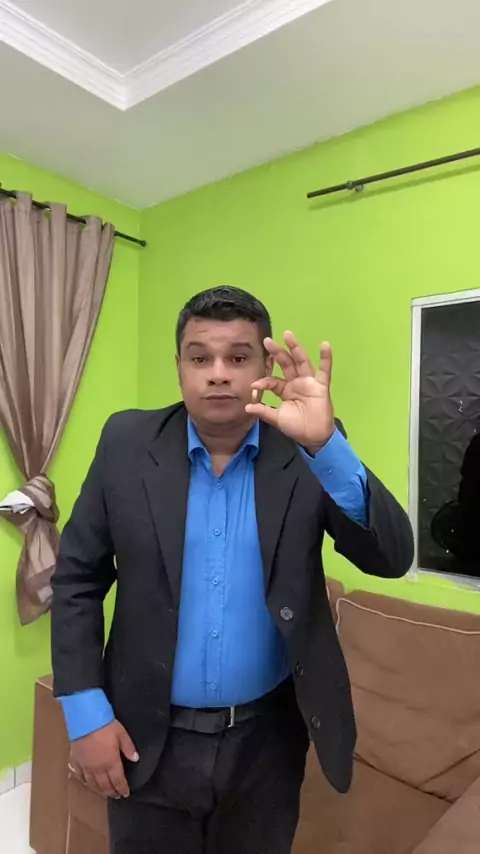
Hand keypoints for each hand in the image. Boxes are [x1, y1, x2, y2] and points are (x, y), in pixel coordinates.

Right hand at [69, 719, 138, 798]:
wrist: (85, 719)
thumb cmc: (105, 726)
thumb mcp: (122, 734)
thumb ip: (128, 748)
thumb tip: (135, 759)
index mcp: (111, 762)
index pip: (118, 780)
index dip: (122, 788)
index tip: (125, 794)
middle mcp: (98, 768)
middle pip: (105, 785)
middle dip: (111, 792)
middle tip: (116, 796)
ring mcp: (85, 766)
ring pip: (92, 784)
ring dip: (99, 790)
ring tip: (104, 793)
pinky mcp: (76, 761)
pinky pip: (79, 775)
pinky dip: (84, 781)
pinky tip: (87, 783)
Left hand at [245, 331, 334, 453]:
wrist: (313, 437)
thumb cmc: (296, 427)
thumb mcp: (277, 419)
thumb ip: (264, 411)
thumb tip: (246, 407)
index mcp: (285, 390)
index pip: (273, 381)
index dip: (264, 381)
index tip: (255, 385)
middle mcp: (296, 382)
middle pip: (286, 364)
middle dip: (277, 352)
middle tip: (267, 340)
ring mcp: (309, 382)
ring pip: (301, 362)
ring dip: (295, 348)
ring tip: (288, 335)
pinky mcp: (321, 386)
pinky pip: (324, 370)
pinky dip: (326, 358)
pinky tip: (325, 345)